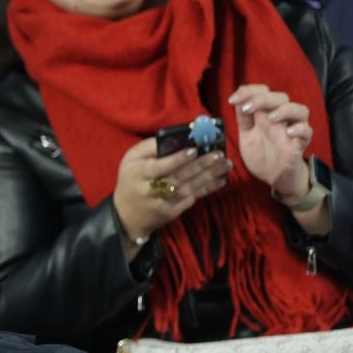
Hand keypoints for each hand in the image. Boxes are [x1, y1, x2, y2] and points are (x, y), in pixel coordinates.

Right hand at [111, 137, 230, 246]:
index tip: (193, 150)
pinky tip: (221, 179)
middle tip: (218, 155)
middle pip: (178, 176)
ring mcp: (163, 203)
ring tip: (226, 164)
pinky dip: (208, 189)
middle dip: (200, 165)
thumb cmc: (131, 179)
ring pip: (189, 187)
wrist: (127, 215)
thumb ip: (149, 147)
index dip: (177, 159)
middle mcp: (150, 190)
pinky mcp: (172, 212)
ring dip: (210, 176)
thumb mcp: (131, 159)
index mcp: (138, 173)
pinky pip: (193, 198)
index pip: (159, 167)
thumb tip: (176, 137)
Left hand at [229, 84, 315, 195]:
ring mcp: (293, 129)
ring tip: (271, 118)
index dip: (250, 91)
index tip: (233, 99)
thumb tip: (236, 99)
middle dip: (262, 99)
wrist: (273, 176)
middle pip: (281, 97)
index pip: (264, 92)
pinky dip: (300, 129)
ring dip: (285, 110)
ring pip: (300, 109)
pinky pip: (307, 131)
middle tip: (246, 108)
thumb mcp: (246, 135)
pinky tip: (288, 133)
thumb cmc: (261, 153)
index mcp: (266, 113)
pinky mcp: (301, 144)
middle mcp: (282, 118)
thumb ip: (243, 119)